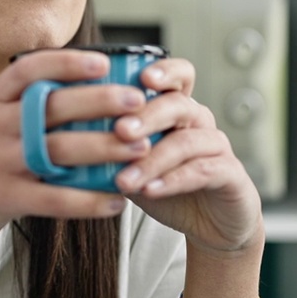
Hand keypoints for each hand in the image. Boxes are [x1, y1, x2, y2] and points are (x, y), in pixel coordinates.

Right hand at [0, 49, 146, 259]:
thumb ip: (21, 106)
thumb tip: (79, 87)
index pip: (29, 69)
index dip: (67, 62)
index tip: (103, 61)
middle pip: (53, 106)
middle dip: (100, 101)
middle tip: (138, 101)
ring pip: (59, 150)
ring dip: (105, 149)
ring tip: (141, 149)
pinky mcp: (3, 198)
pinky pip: (54, 200)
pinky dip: (88, 202)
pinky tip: (115, 202)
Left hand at [113, 58, 263, 254]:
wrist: (210, 226)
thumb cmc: (167, 187)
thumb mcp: (132, 164)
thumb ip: (110, 147)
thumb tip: (66, 136)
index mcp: (177, 110)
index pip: (178, 76)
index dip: (163, 71)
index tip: (140, 77)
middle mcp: (199, 122)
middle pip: (178, 104)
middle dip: (147, 115)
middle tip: (120, 130)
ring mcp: (217, 147)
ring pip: (186, 142)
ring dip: (152, 159)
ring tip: (124, 178)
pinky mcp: (230, 175)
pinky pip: (202, 171)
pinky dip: (173, 181)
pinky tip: (150, 189)